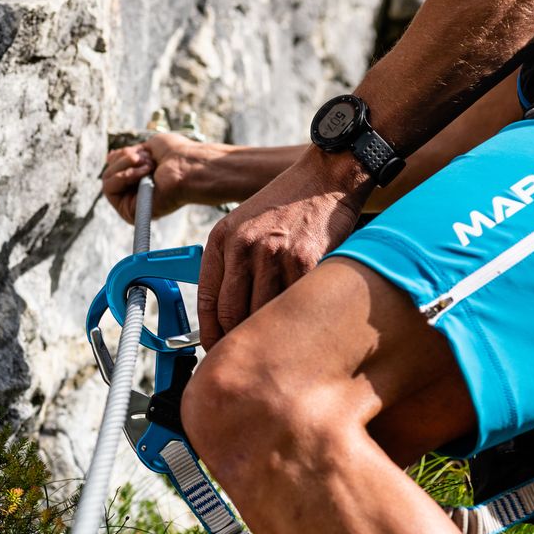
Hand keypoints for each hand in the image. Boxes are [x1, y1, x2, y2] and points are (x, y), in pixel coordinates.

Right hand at [101, 133, 220, 223]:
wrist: (190, 166)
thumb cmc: (177, 155)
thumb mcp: (148, 147)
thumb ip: (129, 154)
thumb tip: (109, 158)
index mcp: (139, 179)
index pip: (114, 167)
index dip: (121, 157)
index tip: (139, 152)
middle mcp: (134, 194)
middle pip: (108, 173)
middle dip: (124, 160)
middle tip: (147, 158)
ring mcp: (131, 203)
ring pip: (107, 180)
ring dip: (125, 166)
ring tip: (149, 165)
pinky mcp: (129, 212)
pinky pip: (110, 189)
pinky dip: (124, 176)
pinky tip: (144, 172)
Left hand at [198, 148, 370, 348]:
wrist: (324, 178)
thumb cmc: (285, 205)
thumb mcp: (243, 225)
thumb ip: (231, 265)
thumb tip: (225, 318)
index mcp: (222, 239)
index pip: (208, 302)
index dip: (210, 335)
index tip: (216, 352)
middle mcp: (244, 246)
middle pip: (233, 315)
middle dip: (238, 340)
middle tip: (248, 356)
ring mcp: (275, 253)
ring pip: (264, 315)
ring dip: (269, 334)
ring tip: (276, 344)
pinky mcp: (306, 259)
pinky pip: (294, 303)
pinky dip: (295, 318)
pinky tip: (300, 323)